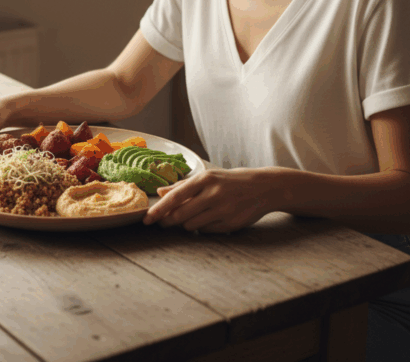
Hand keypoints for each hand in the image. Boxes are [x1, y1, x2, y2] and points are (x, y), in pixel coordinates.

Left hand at [142, 167, 276, 233]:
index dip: (159, 210)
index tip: (147, 219)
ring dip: (186, 224)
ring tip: (193, 216)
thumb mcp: (209, 177)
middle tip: (163, 223)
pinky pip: (206, 231)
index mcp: (205, 179)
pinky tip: (209, 219)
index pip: (175, 197)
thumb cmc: (231, 181)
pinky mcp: (230, 224)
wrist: (263, 187)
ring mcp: (223, 210)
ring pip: (191, 225)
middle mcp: (213, 194)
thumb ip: (183, 186)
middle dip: (168, 221)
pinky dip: (202, 228)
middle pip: (180, 214)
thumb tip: (160, 192)